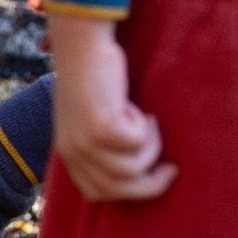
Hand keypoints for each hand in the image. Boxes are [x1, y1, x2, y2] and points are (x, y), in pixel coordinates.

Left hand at [47, 13, 175, 202]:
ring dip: (150, 146)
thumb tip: (131, 172)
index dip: (128, 191)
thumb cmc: (90, 74)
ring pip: (133, 168)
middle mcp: (73, 151)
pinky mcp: (101, 127)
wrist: (81, 43)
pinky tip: (134, 106)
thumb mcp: (86, 116)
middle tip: (170, 168)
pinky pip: (137, 143)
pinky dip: (143, 126)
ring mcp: (85, 141)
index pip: (96, 193)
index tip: (150, 178)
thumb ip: (98, 144)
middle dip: (152, 183)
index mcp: (67, 151)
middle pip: (120, 189)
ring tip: (148, 121)